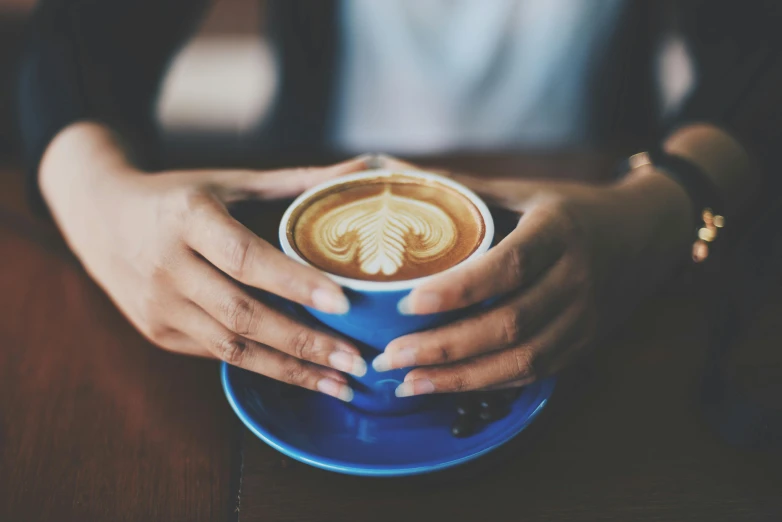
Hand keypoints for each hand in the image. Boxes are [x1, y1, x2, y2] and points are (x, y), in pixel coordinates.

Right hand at [40, 122, 369, 400]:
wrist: (100, 217)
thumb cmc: (178, 196)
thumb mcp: (230, 182)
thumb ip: (296, 182)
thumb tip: (364, 169)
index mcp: (187, 217)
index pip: (246, 258)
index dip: (294, 283)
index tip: (343, 303)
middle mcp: (166, 265)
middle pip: (242, 314)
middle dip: (304, 343)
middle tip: (356, 360)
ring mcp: (157, 305)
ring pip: (231, 347)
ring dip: (289, 370)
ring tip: (339, 383)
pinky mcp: (157, 332)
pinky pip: (216, 354)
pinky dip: (261, 365)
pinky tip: (301, 373)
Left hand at [372, 169, 692, 395]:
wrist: (647, 234)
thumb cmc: (572, 208)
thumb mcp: (527, 191)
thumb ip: (467, 189)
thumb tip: (398, 174)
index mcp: (559, 232)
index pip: (509, 266)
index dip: (458, 289)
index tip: (406, 302)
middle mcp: (576, 279)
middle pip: (509, 325)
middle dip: (444, 348)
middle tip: (390, 356)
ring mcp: (584, 318)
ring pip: (521, 361)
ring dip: (460, 378)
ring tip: (407, 382)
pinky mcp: (583, 345)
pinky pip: (534, 373)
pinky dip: (488, 384)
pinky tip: (447, 386)